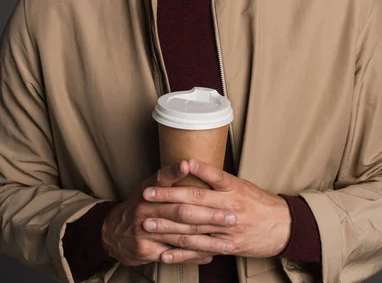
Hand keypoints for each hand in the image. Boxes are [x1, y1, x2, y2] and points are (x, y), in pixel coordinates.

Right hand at [101, 161, 235, 265]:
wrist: (112, 231)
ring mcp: (146, 230)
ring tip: (227, 243)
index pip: (163, 177)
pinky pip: (175, 254)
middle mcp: (146, 208)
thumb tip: (190, 163)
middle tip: (231, 217)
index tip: (188, 164)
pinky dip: (193, 256)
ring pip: (182, 236)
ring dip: (207, 241)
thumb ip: (168, 177)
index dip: (175, 171)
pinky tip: (209, 255)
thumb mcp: (149, 186)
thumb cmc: (140, 204)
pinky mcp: (147, 249)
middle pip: (181, 211)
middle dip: (209, 216)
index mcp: (149, 189)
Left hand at [142, 159, 291, 263]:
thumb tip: (192, 170)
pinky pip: (201, 250)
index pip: (206, 177)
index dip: (185, 174)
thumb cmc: (259, 202)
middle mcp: (229, 206)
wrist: (282, 226)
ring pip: (193, 228)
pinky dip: (182, 253)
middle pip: (194, 202)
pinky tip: (165, 253)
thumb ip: (217, 181)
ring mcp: (227, 228)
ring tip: (148, 224)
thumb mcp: (240, 185)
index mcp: (232, 187)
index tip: (164, 172)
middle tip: (146, 196)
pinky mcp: (227, 246)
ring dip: (168, 227)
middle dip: (167, 200)